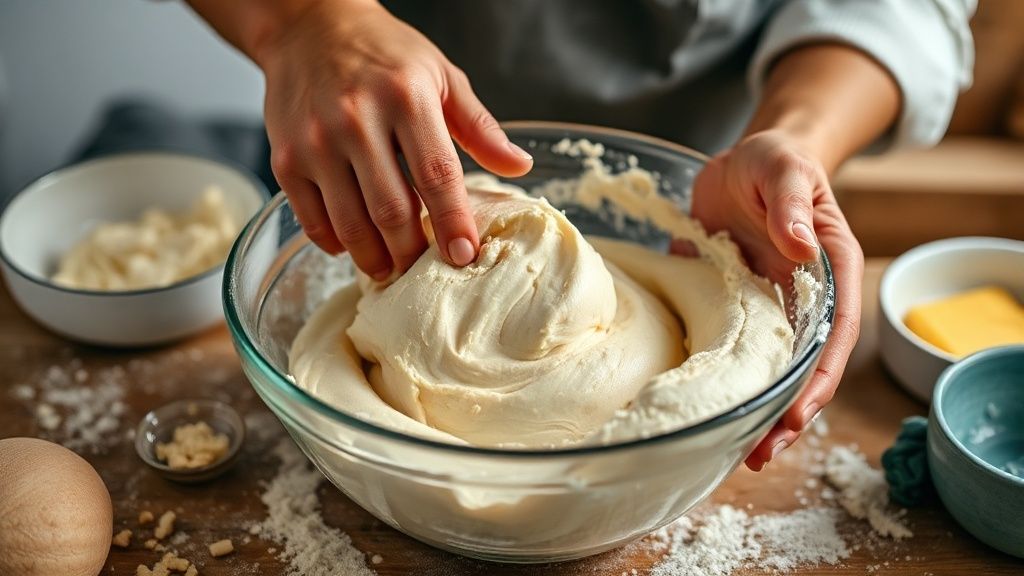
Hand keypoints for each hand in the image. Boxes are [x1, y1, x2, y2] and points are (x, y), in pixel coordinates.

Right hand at [257, 0, 532, 277]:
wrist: (309, 26)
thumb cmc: (383, 54)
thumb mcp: (441, 76)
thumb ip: (479, 126)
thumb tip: (519, 167)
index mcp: (405, 97)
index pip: (436, 175)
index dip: (452, 222)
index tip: (465, 256)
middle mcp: (356, 119)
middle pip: (391, 209)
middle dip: (412, 252)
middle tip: (425, 269)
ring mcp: (315, 142)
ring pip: (350, 224)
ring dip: (376, 259)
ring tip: (391, 268)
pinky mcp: (284, 159)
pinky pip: (313, 221)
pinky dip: (336, 244)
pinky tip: (354, 246)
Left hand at [690, 129, 863, 470]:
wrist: (742, 163)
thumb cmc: (776, 161)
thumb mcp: (784, 170)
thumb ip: (791, 204)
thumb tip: (800, 247)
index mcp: (829, 272)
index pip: (833, 335)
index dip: (819, 379)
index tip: (799, 414)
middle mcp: (800, 300)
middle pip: (799, 366)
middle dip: (784, 414)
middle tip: (759, 454)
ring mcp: (763, 307)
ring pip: (761, 367)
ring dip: (749, 407)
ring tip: (729, 448)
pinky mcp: (728, 305)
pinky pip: (722, 348)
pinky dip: (714, 378)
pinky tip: (693, 406)